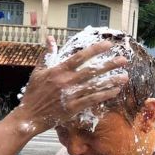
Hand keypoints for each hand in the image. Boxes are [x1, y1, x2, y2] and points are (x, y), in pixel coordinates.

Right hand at [14, 36, 128, 134]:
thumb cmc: (33, 94)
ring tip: (125, 77)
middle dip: (109, 64)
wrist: (29, 116)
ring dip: (111, 81)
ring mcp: (70, 95)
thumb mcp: (38, 71)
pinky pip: (92, 100)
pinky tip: (115, 91)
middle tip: (124, 60)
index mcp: (58, 70)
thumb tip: (50, 38)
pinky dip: (104, 95)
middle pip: (92, 70)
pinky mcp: (73, 108)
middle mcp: (66, 81)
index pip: (80, 57)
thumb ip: (47, 55)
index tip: (109, 45)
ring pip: (95, 86)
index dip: (95, 50)